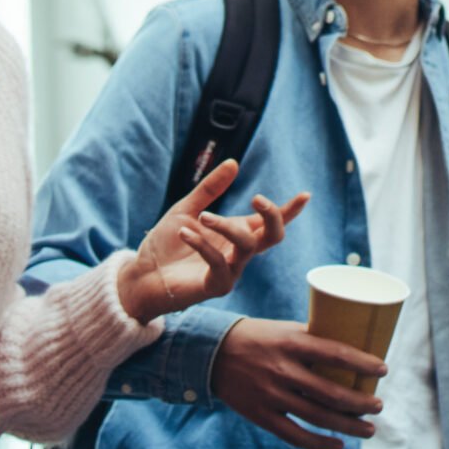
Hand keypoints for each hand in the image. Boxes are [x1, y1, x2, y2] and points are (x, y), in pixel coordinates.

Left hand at [116, 159, 308, 323]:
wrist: (142, 275)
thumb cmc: (166, 245)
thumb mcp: (187, 209)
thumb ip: (210, 189)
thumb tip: (234, 162)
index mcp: (235, 232)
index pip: (268, 221)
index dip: (290, 210)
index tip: (306, 194)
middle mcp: (238, 252)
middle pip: (273, 236)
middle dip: (272, 216)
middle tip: (257, 199)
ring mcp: (231, 270)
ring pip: (247, 245)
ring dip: (226, 226)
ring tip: (202, 216)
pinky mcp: (216, 286)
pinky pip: (219, 263)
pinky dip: (203, 244)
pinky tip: (185, 232)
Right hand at [209, 316, 387, 448]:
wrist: (213, 352)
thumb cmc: (258, 337)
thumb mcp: (285, 330)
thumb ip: (313, 340)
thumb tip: (351, 352)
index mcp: (292, 342)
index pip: (336, 354)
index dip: (362, 363)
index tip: (383, 370)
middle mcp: (283, 369)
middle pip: (331, 392)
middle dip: (361, 403)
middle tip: (379, 406)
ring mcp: (272, 395)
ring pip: (318, 416)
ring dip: (349, 425)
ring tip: (369, 429)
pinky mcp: (262, 415)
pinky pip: (296, 436)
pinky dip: (320, 443)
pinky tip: (338, 444)